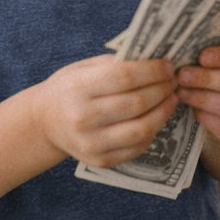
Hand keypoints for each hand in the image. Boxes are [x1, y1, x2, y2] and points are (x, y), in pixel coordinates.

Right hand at [29, 54, 177, 168]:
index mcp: (79, 89)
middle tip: (174, 81)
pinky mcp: (100, 161)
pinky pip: (137, 147)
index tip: (168, 65)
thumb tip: (155, 59)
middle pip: (137, 103)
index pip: (125, 77)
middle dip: (163, 89)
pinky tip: (157, 117)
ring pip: (142, 129)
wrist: (45, 123)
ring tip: (172, 98)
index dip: (152, 71)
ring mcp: (91, 143)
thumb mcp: (84, 68)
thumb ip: (116, 64)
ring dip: (164, 111)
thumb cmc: (70, 88)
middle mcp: (83, 118)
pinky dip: (153, 131)